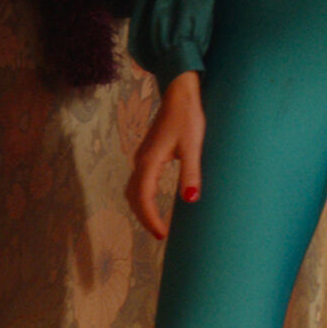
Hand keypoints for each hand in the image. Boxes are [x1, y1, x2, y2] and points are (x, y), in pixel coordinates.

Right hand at [126, 70, 204, 240]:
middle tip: (160, 234)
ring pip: (133, 190)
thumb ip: (191, 173)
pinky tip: (155, 202)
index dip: (150, 218)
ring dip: (142, 208)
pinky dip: (143, 197)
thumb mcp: (193, 146)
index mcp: (149, 161)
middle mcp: (140, 161)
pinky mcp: (147, 154)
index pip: (143, 198)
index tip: (161, 234)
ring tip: (157, 224)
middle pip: (133, 197)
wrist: (180, 93)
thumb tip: (190, 200)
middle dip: (144, 217)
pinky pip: (139, 182)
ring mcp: (142, 157)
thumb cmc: (188, 117)